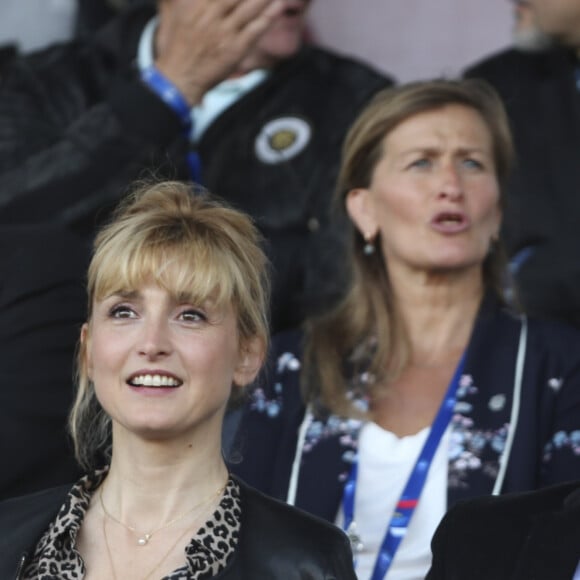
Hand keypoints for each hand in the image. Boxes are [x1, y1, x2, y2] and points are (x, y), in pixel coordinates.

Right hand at [155, 0, 284, 104]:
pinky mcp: (235, 49)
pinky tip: (279, 6)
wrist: (179, 78)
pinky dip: (269, 16)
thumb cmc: (177, 43)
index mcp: (195, 3)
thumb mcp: (172, 10)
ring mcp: (224, 33)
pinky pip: (256, 29)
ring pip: (251, 7)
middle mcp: (211, 15)